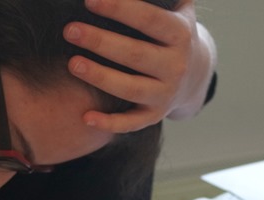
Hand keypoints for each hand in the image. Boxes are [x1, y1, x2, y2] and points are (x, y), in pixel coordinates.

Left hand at [64, 0, 216, 132]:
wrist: (194, 74)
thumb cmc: (171, 32)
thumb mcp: (177, 7)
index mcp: (180, 35)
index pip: (150, 20)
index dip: (120, 9)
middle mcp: (175, 66)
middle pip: (136, 55)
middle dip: (101, 41)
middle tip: (70, 29)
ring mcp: (164, 94)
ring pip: (130, 89)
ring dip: (100, 77)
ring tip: (72, 63)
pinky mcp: (153, 116)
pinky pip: (130, 123)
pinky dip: (109, 123)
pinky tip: (85, 117)